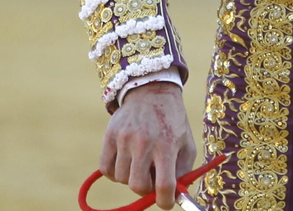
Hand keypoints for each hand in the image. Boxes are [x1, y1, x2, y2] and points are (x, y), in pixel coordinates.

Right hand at [100, 81, 196, 208]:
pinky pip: (106, 169)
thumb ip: (183, 172)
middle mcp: (144, 142)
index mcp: (167, 144)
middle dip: (146, 190)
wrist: (152, 92)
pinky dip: (115, 172)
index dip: (165, 201)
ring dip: (131, 178)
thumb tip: (174, 197)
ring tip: (140, 163)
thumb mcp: (186, 144)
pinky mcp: (109, 136)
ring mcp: (124, 138)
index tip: (166, 202)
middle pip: (138, 186)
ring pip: (121, 179)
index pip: (164, 185)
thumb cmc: (173, 122)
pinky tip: (126, 161)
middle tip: (152, 180)